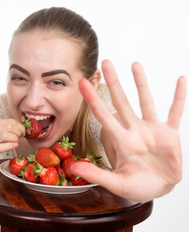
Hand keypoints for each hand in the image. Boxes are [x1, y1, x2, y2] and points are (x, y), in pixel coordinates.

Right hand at [0, 119, 24, 178]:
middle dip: (19, 131)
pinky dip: (9, 146)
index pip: (8, 121)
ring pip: (4, 134)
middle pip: (8, 126)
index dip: (19, 126)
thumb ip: (0, 132)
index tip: (23, 132)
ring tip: (17, 142)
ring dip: (15, 138)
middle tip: (22, 137)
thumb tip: (17, 130)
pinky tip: (14, 146)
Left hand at [72, 59, 185, 202]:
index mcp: (120, 141)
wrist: (158, 188)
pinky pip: (175, 113)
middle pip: (122, 102)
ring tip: (135, 64)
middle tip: (105, 63)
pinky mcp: (170, 134)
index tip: (82, 83)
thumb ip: (97, 174)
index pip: (103, 115)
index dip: (93, 100)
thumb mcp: (116, 183)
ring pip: (146, 102)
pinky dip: (179, 97)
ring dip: (141, 83)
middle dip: (114, 82)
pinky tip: (180, 80)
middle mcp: (134, 130)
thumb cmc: (136, 186)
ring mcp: (152, 130)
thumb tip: (74, 167)